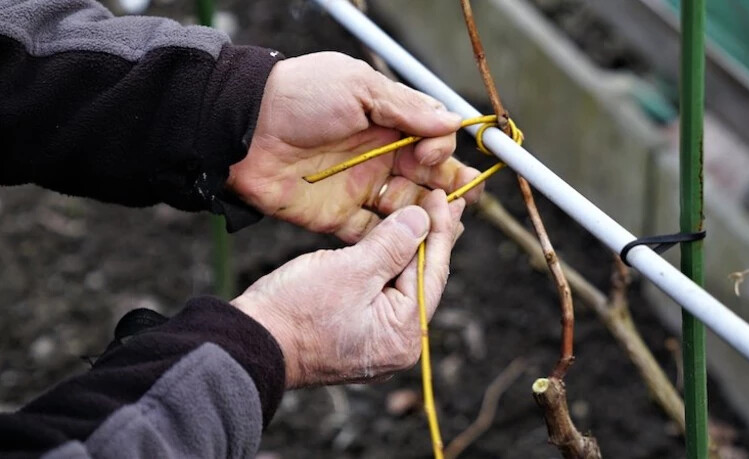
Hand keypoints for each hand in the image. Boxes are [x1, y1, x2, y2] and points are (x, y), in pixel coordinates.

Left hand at [227, 52, 482, 241]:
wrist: (243, 129)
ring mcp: (359, 189)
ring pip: (406, 210)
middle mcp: (378, 157)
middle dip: (448, 192)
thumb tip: (453, 121)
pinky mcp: (338, 217)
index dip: (440, 153)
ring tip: (436, 227)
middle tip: (464, 203)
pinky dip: (391, 241)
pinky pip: (372, 235)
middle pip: (426, 180)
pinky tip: (407, 244)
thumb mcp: (358, 88)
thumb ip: (406, 109)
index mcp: (387, 123)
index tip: (427, 156)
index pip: (432, 142)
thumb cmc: (300, 97)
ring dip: (424, 218)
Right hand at [231, 190, 462, 387]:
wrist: (249, 344)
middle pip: (422, 280)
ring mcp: (377, 342)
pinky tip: (394, 242)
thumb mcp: (351, 270)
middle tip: (447, 203)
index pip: (432, 271)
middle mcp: (397, 344)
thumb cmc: (295, 310)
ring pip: (402, 285)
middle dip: (432, 239)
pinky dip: (389, 265)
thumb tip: (422, 220)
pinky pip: (382, 293)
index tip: (443, 197)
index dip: (440, 229)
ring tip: (426, 217)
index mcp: (403, 334)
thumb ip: (392, 244)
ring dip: (411, 249)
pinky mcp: (357, 334)